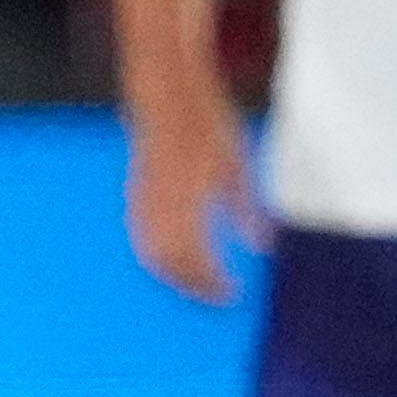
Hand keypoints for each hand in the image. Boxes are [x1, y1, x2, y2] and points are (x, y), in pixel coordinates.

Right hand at [123, 97, 268, 304]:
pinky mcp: (134, 202)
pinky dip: (158, 261)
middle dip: (194, 287)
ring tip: (196, 286)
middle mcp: (162, 211)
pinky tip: (174, 263)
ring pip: (153, 259)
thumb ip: (248, 211)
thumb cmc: (207, 128)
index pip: (200, 260)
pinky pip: (142, 244)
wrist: (168, 100)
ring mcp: (143, 208)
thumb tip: (262, 246)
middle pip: (173, 266)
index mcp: (190, 203)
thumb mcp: (239, 168)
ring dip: (174, 278)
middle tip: (216, 297)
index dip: (215, 282)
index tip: (233, 293)